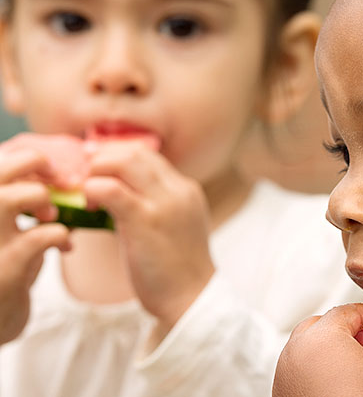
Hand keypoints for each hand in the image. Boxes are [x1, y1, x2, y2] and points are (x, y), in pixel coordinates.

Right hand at [0, 150, 70, 344]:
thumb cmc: (3, 267)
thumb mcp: (5, 228)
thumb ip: (17, 197)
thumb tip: (52, 167)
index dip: (21, 155)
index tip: (47, 168)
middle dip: (32, 162)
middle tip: (58, 178)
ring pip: (8, 198)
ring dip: (41, 198)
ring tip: (50, 214)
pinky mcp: (4, 272)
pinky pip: (37, 238)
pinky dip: (59, 233)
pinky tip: (65, 243)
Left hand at [83, 142, 213, 338]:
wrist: (191, 298)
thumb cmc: (176, 268)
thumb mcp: (174, 225)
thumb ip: (154, 205)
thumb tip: (117, 193)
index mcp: (186, 189)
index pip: (148, 155)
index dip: (117, 157)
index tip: (98, 171)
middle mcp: (178, 190)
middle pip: (134, 151)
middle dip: (103, 159)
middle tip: (85, 179)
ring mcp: (164, 203)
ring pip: (122, 161)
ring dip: (96, 171)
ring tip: (87, 194)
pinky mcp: (145, 221)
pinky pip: (111, 190)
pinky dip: (92, 191)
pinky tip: (88, 207)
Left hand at [273, 303, 362, 396]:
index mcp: (323, 333)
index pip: (349, 310)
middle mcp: (298, 346)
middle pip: (325, 324)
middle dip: (349, 330)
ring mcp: (286, 367)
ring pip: (309, 345)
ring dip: (331, 348)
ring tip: (355, 366)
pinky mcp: (282, 387)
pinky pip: (301, 366)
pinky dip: (317, 367)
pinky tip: (337, 382)